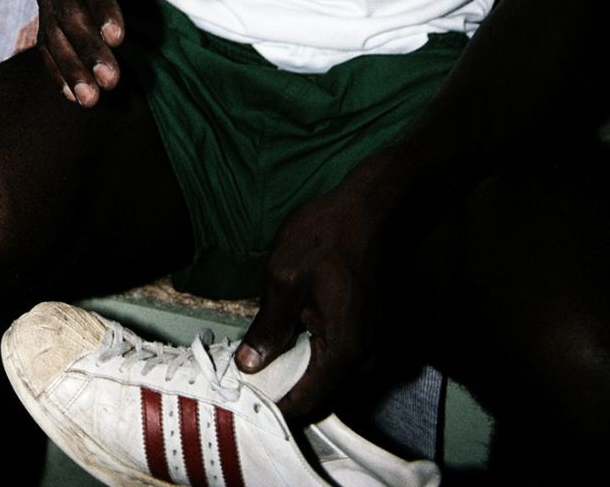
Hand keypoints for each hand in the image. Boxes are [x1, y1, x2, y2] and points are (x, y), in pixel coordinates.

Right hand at [36, 0, 195, 105]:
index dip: (102, 7)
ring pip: (52, 32)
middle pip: (66, 10)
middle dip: (87, 47)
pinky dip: (57, 70)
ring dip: (70, 67)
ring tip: (89, 99)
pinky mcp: (45, 12)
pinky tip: (72, 95)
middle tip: (110, 79)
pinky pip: (45, 43)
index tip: (119, 39)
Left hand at [235, 178, 390, 419]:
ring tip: (261, 365)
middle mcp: (365, 357)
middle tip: (247, 382)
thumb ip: (269, 326)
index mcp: (344, 349)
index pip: (307, 401)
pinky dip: (314, 361)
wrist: (369, 210)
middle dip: (285, 394)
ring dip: (299, 378)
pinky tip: (287, 344)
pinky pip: (340, 362)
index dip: (274, 405)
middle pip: (321, 396)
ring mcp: (372, 346)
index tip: (243, 402)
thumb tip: (249, 365)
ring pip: (331, 381)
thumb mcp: (284, 275)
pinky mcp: (369, 332)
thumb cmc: (325, 235)